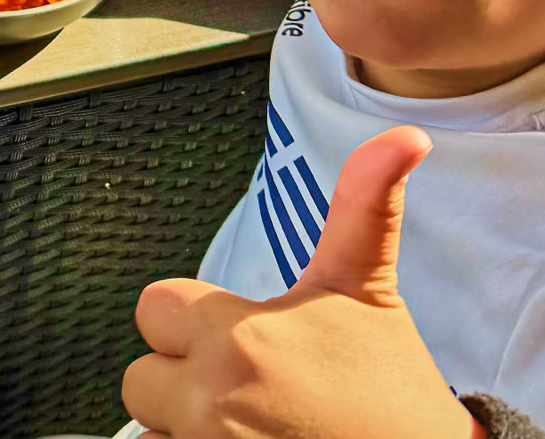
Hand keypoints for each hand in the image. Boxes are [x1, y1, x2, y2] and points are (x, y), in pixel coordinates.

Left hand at [122, 127, 473, 438]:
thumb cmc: (392, 389)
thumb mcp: (365, 288)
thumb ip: (364, 203)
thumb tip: (404, 136)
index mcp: (237, 336)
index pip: (153, 308)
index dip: (190, 322)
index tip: (240, 337)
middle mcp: (213, 400)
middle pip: (140, 378)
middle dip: (182, 381)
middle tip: (247, 389)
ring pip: (152, 430)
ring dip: (187, 429)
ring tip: (254, 427)